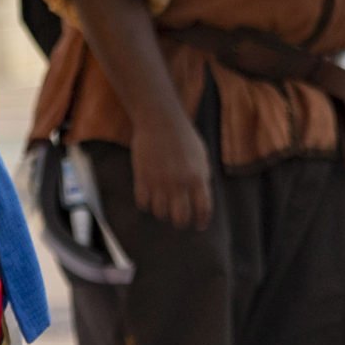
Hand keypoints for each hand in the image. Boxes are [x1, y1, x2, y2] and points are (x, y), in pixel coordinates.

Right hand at [129, 106, 212, 229]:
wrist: (160, 119)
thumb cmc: (183, 137)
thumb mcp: (201, 156)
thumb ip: (202, 178)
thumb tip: (200, 200)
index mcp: (197, 176)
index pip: (203, 210)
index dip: (201, 221)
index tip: (199, 225)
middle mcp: (179, 182)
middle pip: (180, 218)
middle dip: (181, 222)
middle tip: (179, 219)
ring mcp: (159, 180)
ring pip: (160, 213)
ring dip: (162, 212)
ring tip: (163, 204)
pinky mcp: (142, 177)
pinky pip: (143, 203)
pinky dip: (146, 204)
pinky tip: (150, 196)